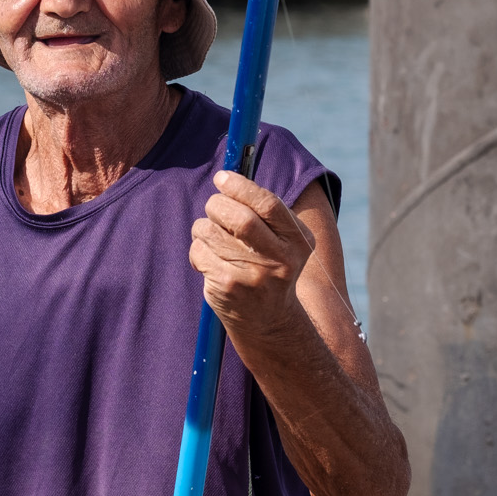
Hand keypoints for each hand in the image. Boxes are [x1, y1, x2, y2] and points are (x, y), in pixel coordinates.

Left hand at [190, 171, 313, 334]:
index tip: (222, 178)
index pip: (268, 204)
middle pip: (239, 217)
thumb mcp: (283, 240)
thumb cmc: (269, 265)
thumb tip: (228, 175)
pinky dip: (198, 249)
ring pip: (211, 231)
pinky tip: (210, 262)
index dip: (240, 186)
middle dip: (217, 204)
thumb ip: (264, 209)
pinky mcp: (228, 287)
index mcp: (298, 241)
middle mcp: (281, 260)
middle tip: (214, 206)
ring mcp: (253, 276)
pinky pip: (199, 251)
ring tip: (213, 238)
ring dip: (204, 227)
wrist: (268, 320)